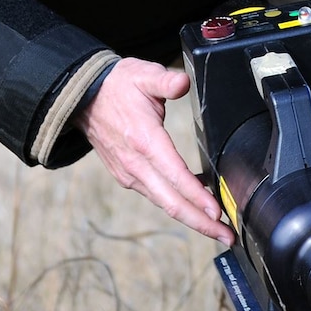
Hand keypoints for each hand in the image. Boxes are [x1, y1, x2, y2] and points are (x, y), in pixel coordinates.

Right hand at [76, 59, 231, 243]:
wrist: (82, 98)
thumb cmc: (116, 86)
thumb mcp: (142, 74)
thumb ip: (165, 79)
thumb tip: (182, 82)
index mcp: (144, 140)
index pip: (175, 176)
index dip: (198, 197)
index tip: (218, 212)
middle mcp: (136, 164)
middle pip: (172, 202)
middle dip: (201, 222)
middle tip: (228, 236)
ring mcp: (130, 173)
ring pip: (164, 203)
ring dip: (191, 218)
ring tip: (218, 228)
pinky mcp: (128, 176)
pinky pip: (156, 195)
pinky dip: (177, 204)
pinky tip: (196, 204)